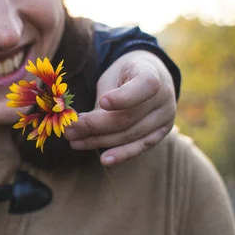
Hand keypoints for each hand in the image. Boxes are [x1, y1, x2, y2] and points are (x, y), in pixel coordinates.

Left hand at [64, 51, 176, 165]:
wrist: (151, 76)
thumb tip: (76, 123)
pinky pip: (140, 147)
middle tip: (69, 129)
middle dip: (95, 126)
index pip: (143, 87)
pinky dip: (121, 154)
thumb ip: (104, 98)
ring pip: (130, 136)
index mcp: (152, 74)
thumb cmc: (125, 75)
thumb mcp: (113, 76)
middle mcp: (164, 97)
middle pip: (127, 118)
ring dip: (99, 141)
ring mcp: (165, 117)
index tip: (102, 102)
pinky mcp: (161, 133)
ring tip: (74, 141)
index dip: (123, 97)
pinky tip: (104, 159)